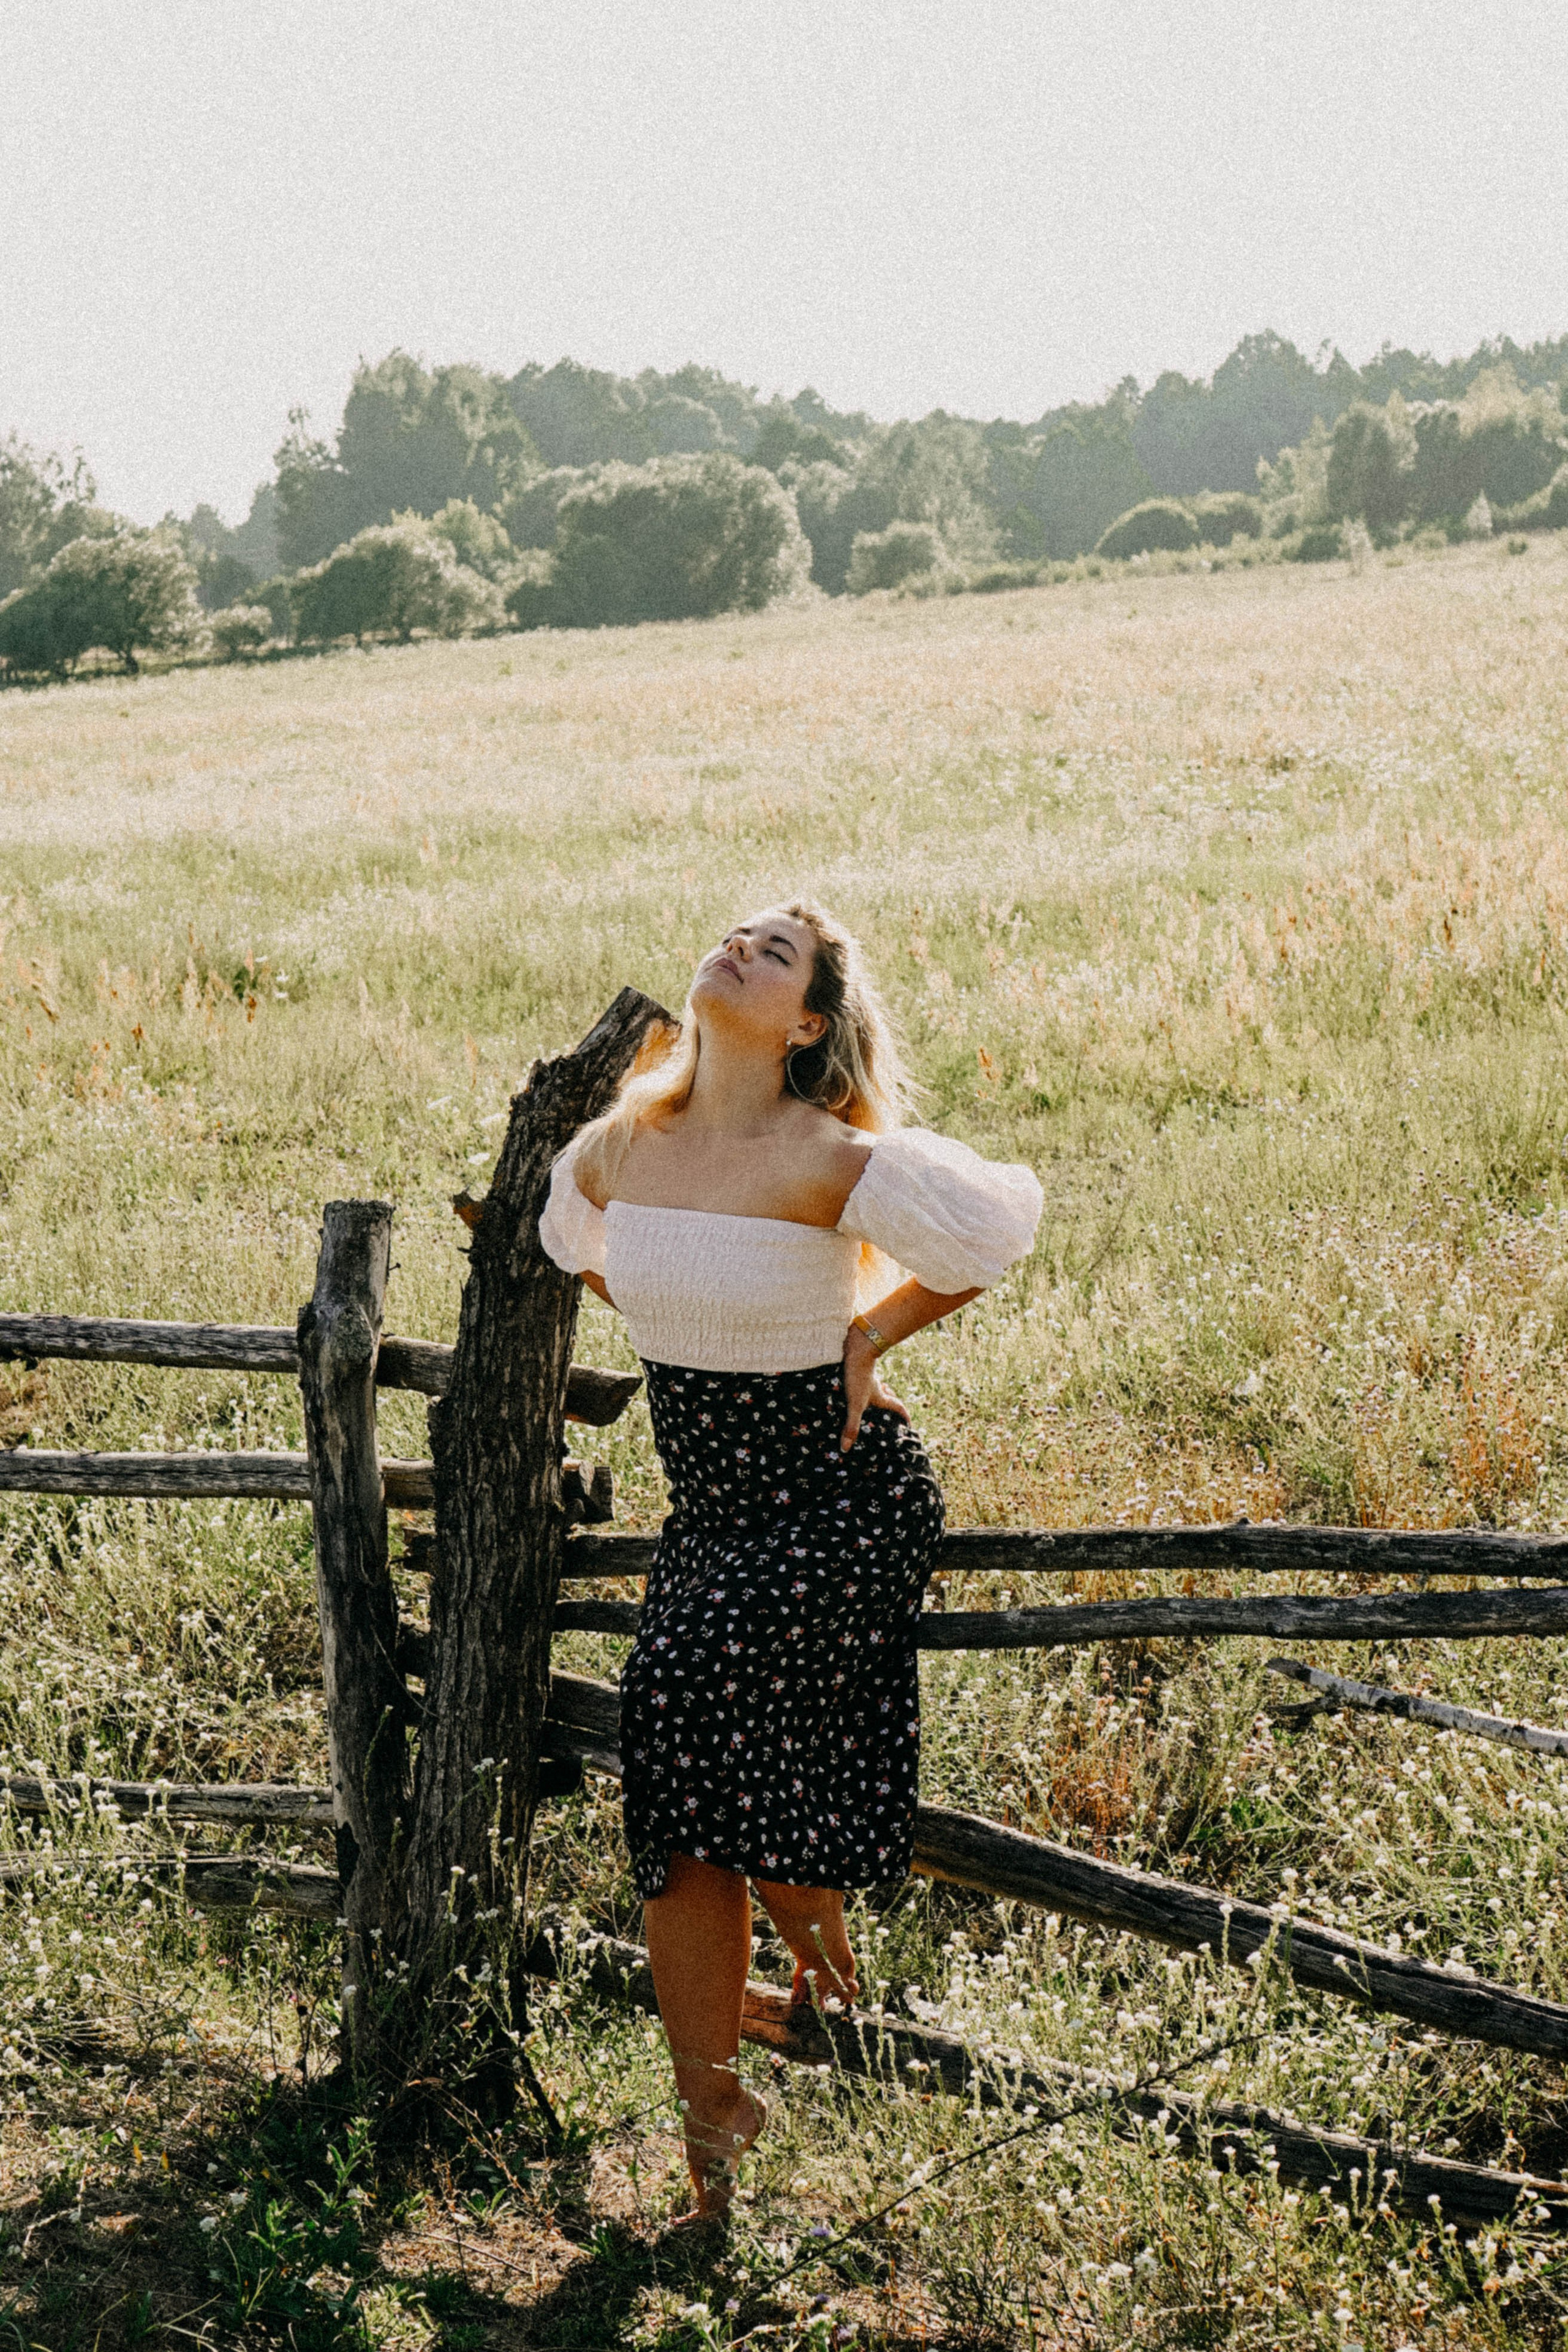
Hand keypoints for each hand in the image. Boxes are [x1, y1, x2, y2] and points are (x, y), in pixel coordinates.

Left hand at [841, 1323, 909, 1451]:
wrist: (855, 1350)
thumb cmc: (858, 1377)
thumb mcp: (855, 1405)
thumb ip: (851, 1426)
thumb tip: (845, 1449)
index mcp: (881, 1398)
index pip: (898, 1408)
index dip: (904, 1416)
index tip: (909, 1423)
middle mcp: (877, 1388)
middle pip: (888, 1399)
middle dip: (888, 1408)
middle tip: (886, 1417)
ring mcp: (868, 1380)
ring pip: (876, 1390)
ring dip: (875, 1397)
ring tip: (867, 1407)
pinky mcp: (858, 1373)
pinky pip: (863, 1384)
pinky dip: (862, 1389)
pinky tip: (851, 1391)